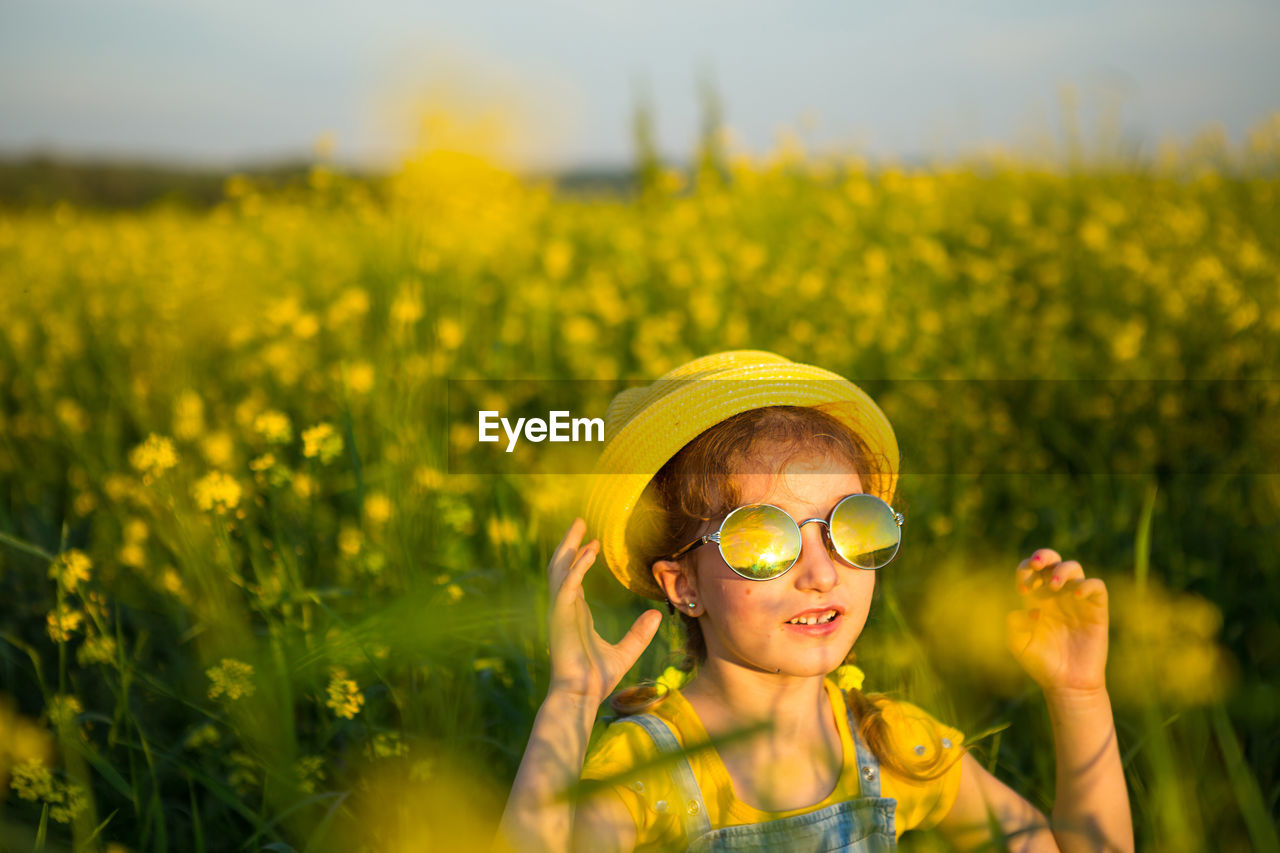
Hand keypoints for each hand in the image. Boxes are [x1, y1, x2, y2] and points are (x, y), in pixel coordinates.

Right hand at [546, 518, 662, 705]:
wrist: (580, 696)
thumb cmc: (596, 679)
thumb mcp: (626, 652)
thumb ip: (639, 633)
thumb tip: (655, 615)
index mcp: (576, 614)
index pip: (574, 577)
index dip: (581, 557)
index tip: (593, 541)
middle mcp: (565, 608)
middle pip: (562, 566)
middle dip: (569, 543)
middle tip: (579, 521)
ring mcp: (560, 611)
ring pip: (559, 569)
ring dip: (569, 546)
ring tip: (579, 526)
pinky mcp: (560, 617)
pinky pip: (567, 585)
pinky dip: (577, 566)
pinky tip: (589, 551)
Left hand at [1007, 548, 1109, 694]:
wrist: (1067, 684)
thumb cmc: (1041, 663)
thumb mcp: (1019, 644)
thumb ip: (1014, 624)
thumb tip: (1026, 608)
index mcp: (1035, 598)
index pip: (1029, 571)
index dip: (1025, 571)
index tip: (1023, 589)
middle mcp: (1056, 594)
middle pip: (1052, 561)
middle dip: (1044, 555)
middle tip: (1037, 564)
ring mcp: (1076, 600)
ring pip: (1074, 568)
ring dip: (1063, 570)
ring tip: (1055, 585)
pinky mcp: (1096, 610)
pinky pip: (1097, 587)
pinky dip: (1088, 585)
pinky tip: (1076, 594)